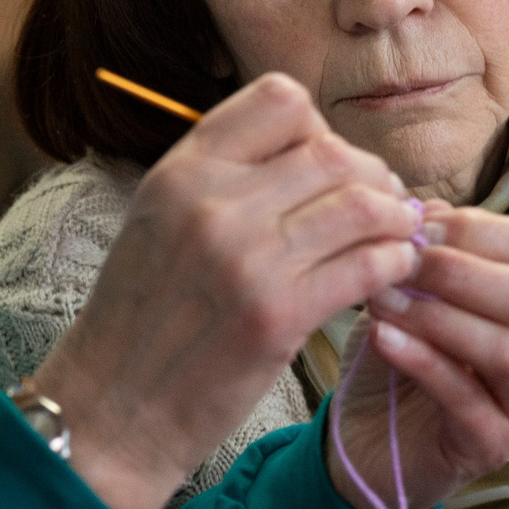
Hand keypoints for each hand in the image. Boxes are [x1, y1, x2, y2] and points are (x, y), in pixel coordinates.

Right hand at [40, 72, 421, 508]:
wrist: (111, 409)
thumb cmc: (142, 320)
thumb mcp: (159, 221)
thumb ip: (222, 180)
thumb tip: (314, 150)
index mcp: (181, 171)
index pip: (282, 99)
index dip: (321, 129)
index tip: (326, 167)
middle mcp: (212, 203)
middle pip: (334, 152)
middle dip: (372, 177)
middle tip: (385, 205)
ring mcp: (246, 259)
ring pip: (362, 206)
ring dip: (394, 220)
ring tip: (397, 238)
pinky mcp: (277, 316)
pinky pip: (368, 266)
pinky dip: (393, 266)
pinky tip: (389, 276)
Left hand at [330, 203, 508, 508]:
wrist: (367, 440)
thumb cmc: (396, 356)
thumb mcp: (409, 290)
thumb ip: (424, 251)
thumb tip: (417, 208)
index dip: (478, 228)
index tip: (414, 225)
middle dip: (462, 271)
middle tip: (399, 263)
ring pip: (508, 350)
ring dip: (438, 317)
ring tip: (382, 300)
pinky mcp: (493, 446)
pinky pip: (468, 399)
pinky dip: (424, 362)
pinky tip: (384, 339)